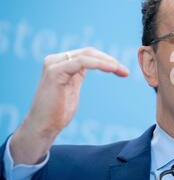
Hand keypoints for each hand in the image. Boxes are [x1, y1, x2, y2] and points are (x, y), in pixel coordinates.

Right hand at [10, 47, 128, 164]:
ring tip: (121, 70)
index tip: (123, 71)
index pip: (88, 55)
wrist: (43, 127)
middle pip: (89, 52)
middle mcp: (56, 60)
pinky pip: (81, 62)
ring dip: (108, 62)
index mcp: (61, 63)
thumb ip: (78, 77)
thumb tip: (93, 67)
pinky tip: (111, 69)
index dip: (107, 60)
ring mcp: (54, 64)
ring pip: (87, 55)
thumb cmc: (58, 112)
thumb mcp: (72, 88)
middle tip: (125, 71)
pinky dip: (99, 64)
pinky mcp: (55, 72)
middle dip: (110, 60)